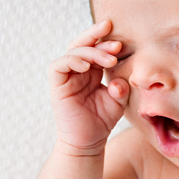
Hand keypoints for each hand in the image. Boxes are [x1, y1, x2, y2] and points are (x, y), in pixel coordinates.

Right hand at [48, 20, 129, 154]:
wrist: (88, 142)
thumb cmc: (102, 120)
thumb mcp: (118, 101)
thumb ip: (121, 87)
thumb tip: (117, 81)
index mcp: (93, 70)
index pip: (96, 48)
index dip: (106, 42)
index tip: (122, 41)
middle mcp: (78, 70)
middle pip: (82, 44)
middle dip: (97, 37)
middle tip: (114, 37)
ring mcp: (67, 76)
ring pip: (73, 52)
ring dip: (92, 52)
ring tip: (109, 60)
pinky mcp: (57, 85)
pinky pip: (59, 66)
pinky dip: (72, 61)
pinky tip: (87, 66)